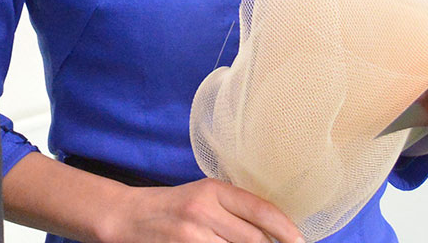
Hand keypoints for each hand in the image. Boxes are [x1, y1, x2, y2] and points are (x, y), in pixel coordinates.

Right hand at [100, 177, 304, 242]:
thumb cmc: (172, 207)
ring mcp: (192, 236)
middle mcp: (203, 210)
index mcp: (213, 190)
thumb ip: (234, 209)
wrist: (127, 218)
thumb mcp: (203, 197)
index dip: (286, 229)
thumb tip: (275, 230)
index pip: (261, 210)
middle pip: (255, 239)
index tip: (300, 241)